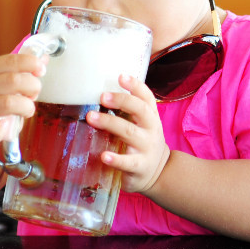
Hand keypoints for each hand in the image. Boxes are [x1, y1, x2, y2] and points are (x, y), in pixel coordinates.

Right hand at [0, 53, 46, 147]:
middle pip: (14, 80)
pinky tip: (5, 127)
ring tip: (27, 109)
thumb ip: (26, 68)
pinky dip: (0, 131)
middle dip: (32, 87)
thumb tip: (44, 56)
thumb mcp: (11, 79)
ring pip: (9, 103)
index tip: (42, 70)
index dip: (31, 63)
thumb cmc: (2, 97)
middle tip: (33, 94)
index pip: (12, 60)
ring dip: (27, 107)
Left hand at [86, 75, 169, 193]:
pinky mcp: (139, 167)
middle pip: (140, 110)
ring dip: (109, 123)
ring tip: (91, 117)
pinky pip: (127, 162)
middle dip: (121, 101)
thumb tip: (100, 91)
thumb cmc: (143, 142)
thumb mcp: (143, 124)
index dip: (135, 85)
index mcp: (151, 116)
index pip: (147, 97)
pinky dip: (115, 159)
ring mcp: (146, 148)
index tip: (121, 76)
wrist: (158, 172)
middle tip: (102, 96)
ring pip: (129, 132)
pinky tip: (103, 155)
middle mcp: (151, 129)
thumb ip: (128, 110)